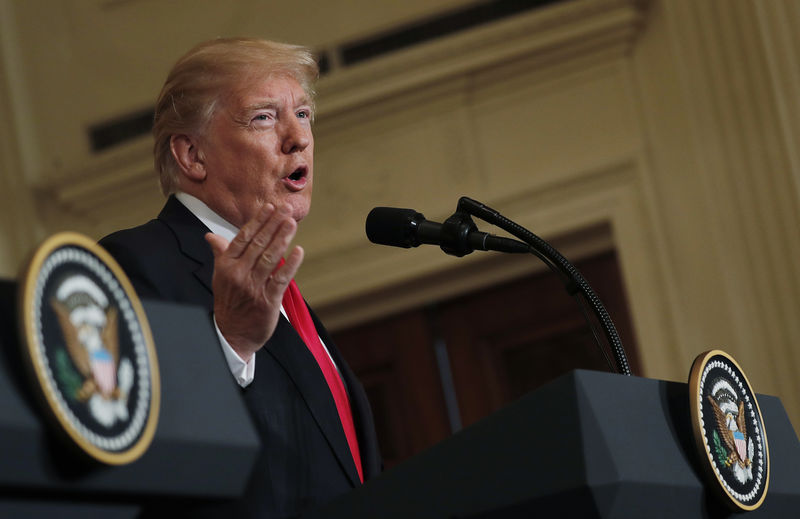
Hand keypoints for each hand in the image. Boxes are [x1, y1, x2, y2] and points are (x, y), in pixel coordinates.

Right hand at [205, 204, 303, 361]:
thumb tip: (211, 236)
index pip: (244, 237)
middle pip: (259, 243)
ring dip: (283, 238)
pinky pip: (281, 279)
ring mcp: (253, 287)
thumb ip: (221, 254)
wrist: (231, 334)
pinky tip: (299, 251)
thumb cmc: (228, 302)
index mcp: (226, 265)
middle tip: (287, 208)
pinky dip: (291, 265)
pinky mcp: (267, 301)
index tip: (271, 206)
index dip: (259, 221)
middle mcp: (238, 274)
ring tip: (293, 223)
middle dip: (274, 224)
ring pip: (270, 258)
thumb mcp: (220, 276)